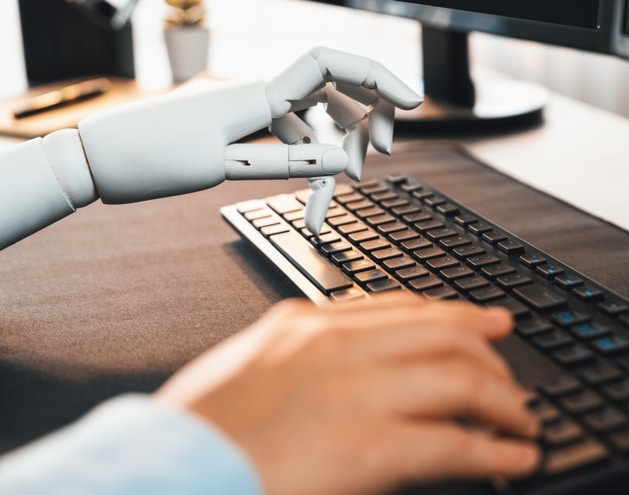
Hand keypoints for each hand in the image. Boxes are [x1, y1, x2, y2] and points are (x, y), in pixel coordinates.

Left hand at [77, 47, 420, 211]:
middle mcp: (259, 94)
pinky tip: (311, 205)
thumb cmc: (148, 159)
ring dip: (335, 158)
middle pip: (335, 94)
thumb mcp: (224, 167)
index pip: (331, 65)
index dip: (378, 77)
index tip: (414, 103)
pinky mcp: (241, 128)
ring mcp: (251, 111)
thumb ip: (289, 162)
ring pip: (315, 123)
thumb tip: (345, 158)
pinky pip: (290, 139)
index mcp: (257, 94)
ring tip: (332, 203)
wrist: (93, 162)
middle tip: (374, 165)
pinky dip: (306, 167)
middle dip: (365, 126)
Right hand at [155, 293, 539, 494]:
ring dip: (505, 405)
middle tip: (513, 382)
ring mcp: (360, 393)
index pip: (405, 307)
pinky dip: (497, 452)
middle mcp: (340, 348)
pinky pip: (457, 443)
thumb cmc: (198, 436)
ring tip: (523, 423)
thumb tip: (346, 357)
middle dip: (492, 360)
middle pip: (446, 335)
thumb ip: (300, 353)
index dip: (460, 315)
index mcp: (307, 325)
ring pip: (463, 380)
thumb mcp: (248, 368)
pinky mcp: (373, 447)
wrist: (168, 474)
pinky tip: (515, 460)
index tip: (492, 324)